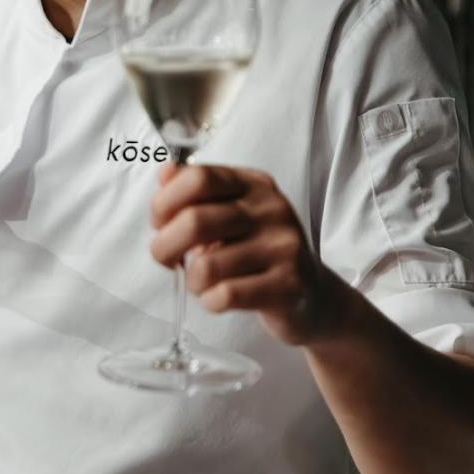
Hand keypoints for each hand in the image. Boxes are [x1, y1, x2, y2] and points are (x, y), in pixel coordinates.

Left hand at [149, 163, 346, 345]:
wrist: (313, 295)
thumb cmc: (260, 252)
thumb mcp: (232, 213)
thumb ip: (195, 194)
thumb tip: (165, 172)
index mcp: (253, 184)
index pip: (198, 178)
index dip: (165, 203)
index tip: (160, 223)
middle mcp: (271, 209)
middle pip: (195, 221)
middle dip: (164, 247)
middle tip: (166, 259)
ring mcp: (283, 247)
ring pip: (206, 265)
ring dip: (192, 281)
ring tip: (202, 282)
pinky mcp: (288, 286)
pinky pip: (225, 295)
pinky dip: (210, 301)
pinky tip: (219, 298)